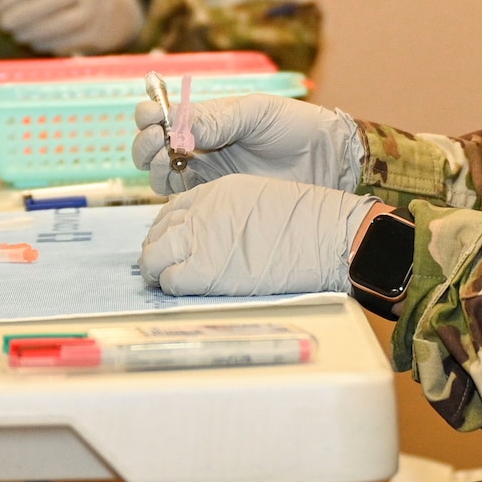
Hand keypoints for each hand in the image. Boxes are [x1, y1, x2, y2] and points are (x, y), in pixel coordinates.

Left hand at [0, 0, 143, 55]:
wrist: (123, 8)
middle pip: (49, 4)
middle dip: (22, 16)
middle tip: (4, 24)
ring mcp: (98, 11)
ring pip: (59, 24)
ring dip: (33, 32)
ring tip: (18, 35)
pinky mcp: (100, 33)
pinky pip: (69, 41)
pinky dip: (48, 43)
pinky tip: (35, 43)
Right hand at [130, 93, 362, 194]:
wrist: (326, 162)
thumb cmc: (295, 128)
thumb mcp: (257, 112)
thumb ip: (218, 119)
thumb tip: (180, 126)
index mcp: (206, 118)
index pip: (164, 113)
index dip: (149, 112)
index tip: (152, 116)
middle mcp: (199, 144)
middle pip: (151, 144)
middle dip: (145, 141)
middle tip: (159, 140)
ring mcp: (204, 172)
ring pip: (159, 171)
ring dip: (154, 163)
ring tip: (170, 158)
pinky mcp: (214, 197)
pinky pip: (180, 196)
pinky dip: (169, 187)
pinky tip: (180, 180)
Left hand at [139, 174, 377, 296]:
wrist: (326, 238)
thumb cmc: (306, 222)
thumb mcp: (257, 198)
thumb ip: (226, 211)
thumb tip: (210, 232)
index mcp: (213, 192)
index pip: (171, 210)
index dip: (166, 229)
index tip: (168, 242)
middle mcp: (200, 212)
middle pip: (158, 233)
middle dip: (155, 250)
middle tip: (160, 266)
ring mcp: (200, 239)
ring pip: (155, 257)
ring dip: (157, 270)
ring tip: (165, 281)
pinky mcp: (205, 270)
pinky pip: (172, 281)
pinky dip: (172, 286)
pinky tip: (182, 289)